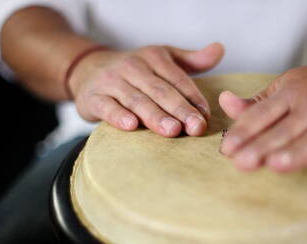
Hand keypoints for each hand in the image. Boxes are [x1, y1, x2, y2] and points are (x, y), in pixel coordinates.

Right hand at [68, 43, 223, 136]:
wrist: (87, 70)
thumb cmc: (134, 71)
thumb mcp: (162, 59)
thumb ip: (191, 60)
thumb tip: (220, 50)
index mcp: (153, 57)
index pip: (177, 79)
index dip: (192, 98)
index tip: (205, 117)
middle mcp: (132, 66)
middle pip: (160, 90)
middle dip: (180, 109)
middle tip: (196, 127)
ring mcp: (111, 81)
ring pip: (137, 100)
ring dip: (155, 116)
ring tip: (172, 130)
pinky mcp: (93, 97)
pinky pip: (107, 107)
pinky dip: (118, 116)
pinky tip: (131, 126)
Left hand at [219, 43, 306, 180]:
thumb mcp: (287, 87)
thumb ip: (256, 104)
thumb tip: (225, 103)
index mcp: (292, 92)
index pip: (263, 113)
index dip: (245, 131)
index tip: (227, 149)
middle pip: (286, 129)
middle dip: (264, 145)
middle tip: (243, 163)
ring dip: (299, 151)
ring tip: (277, 165)